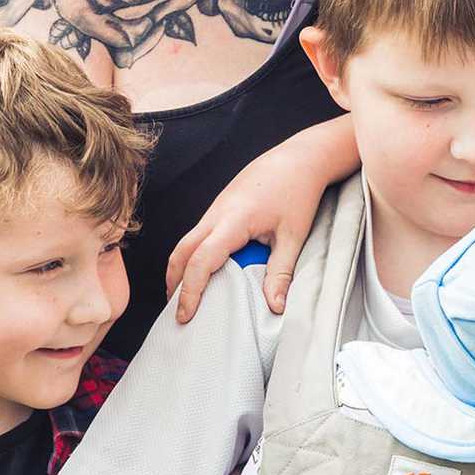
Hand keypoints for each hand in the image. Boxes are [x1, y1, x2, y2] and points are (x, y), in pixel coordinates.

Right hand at [165, 142, 329, 321]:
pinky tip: (203, 272)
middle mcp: (217, 213)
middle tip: (179, 313)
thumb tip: (275, 307)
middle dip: (174, 283)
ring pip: (186, 242)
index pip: (201, 260)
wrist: (299, 158)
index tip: (186, 315)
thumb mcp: (293, 236)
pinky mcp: (220, 207)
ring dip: (181, 269)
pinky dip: (192, 256)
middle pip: (181, 251)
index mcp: (233, 220)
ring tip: (186, 298)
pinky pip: (198, 234)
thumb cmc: (297, 192)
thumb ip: (280, 273)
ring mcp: (215, 208)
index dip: (190, 290)